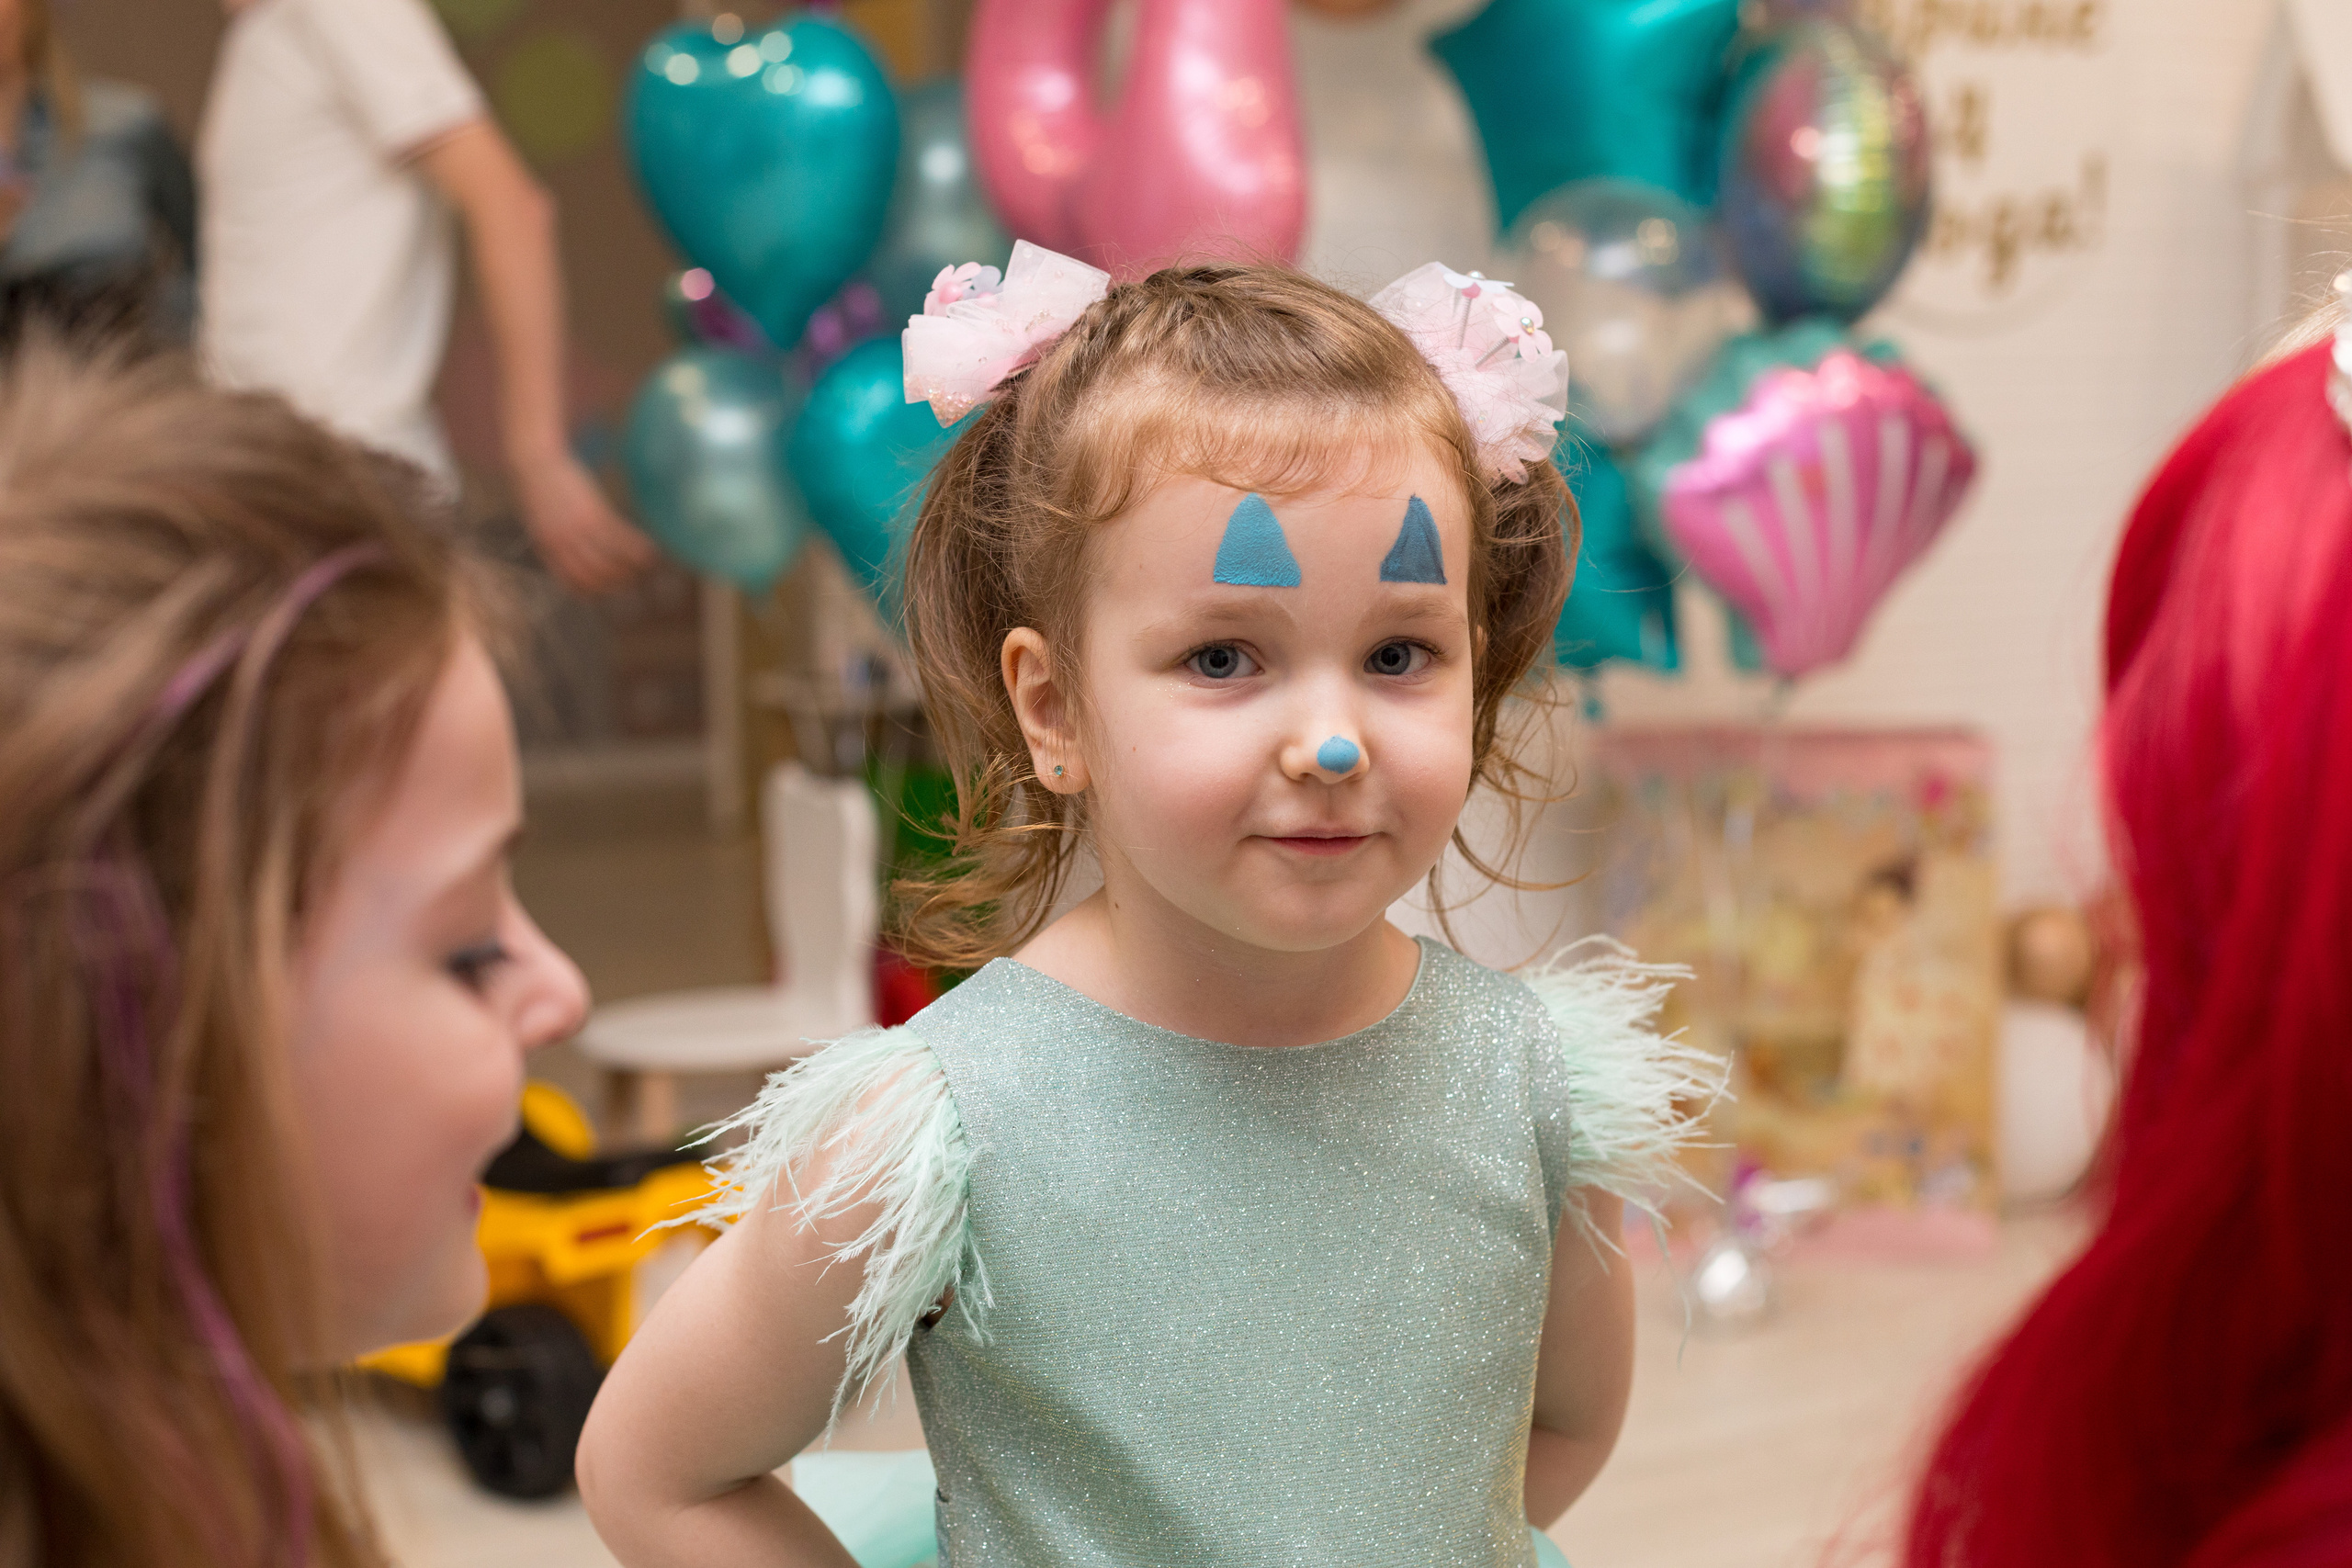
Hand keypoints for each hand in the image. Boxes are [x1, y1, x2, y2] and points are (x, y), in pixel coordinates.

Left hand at [513, 450, 655, 594]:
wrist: (532, 461)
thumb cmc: (538, 488)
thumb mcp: (540, 521)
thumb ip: (554, 540)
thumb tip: (572, 552)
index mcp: (548, 550)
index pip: (575, 584)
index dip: (596, 592)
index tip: (612, 589)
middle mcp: (562, 545)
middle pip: (595, 578)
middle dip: (619, 583)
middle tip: (636, 579)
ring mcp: (577, 530)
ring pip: (610, 563)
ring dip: (632, 569)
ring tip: (648, 566)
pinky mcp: (593, 513)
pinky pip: (619, 539)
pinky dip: (637, 547)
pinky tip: (651, 548)